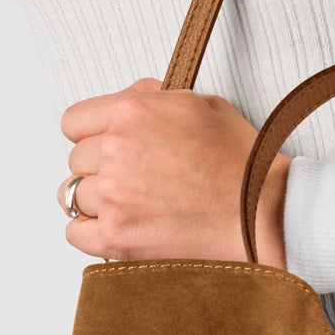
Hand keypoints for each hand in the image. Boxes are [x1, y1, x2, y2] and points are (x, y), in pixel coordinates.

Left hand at [60, 79, 288, 265]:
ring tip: (132, 204)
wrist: (262, 211)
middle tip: (136, 178)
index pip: (74, 122)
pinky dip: (91, 232)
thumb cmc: (240, 160)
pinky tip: (118, 226)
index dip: (92, 134)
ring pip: (73, 195)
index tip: (107, 146)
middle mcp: (114, 151)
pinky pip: (75, 233)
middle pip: (76, 160)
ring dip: (98, 200)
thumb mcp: (200, 104)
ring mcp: (113, 196)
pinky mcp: (117, 237)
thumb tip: (127, 100)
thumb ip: (152, 97)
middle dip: (100, 167)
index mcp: (131, 112)